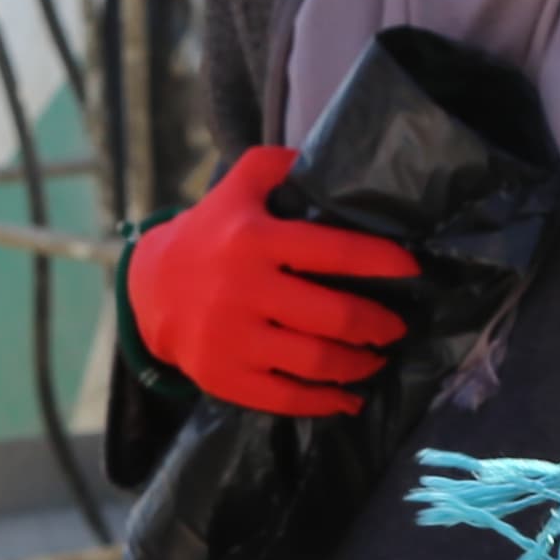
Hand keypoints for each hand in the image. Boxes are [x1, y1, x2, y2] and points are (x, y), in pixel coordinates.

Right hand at [126, 145, 424, 417]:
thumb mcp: (237, 187)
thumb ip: (279, 165)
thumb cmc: (209, 235)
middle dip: (378, 324)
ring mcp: (232, 338)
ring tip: (375, 359)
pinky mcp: (224, 377)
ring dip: (359, 364)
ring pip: (316, 361)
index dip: (381, 261)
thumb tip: (331, 157)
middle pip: (333, 316)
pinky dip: (326, 402)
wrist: (149, 288)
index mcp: (254, 240)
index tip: (410, 269)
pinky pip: (286, 398)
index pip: (334, 251)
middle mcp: (243, 290)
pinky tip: (348, 398)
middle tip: (396, 327)